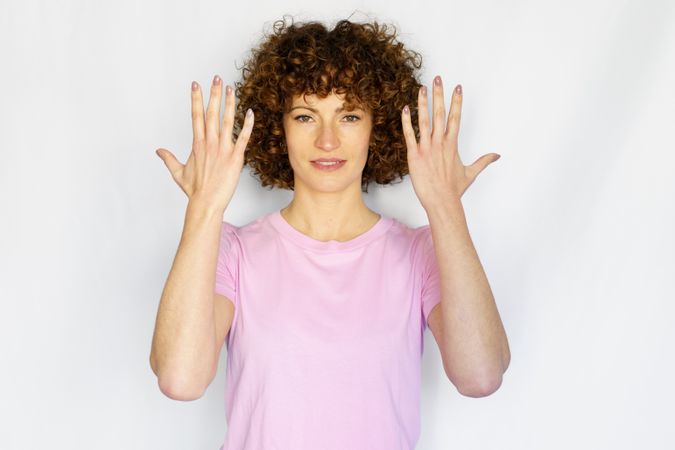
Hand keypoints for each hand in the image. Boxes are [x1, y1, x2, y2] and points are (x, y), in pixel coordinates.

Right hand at [156, 75, 253, 210]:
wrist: (206, 203)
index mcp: (197, 144)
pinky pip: (243, 137)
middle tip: (217, 77)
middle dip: (214, 94)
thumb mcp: (178, 173)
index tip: (196, 84)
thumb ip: (169, 159)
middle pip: (211, 113)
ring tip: (231, 88)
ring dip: (230, 103)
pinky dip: (248, 124)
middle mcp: (209, 143)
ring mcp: (223, 149)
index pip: (196, 115)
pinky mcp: (236, 157)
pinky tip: (250, 112)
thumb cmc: (194, 191)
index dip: (196, 98)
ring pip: (227, 121)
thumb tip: (159, 151)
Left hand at [401, 76, 499, 210]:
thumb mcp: (471, 173)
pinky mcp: (414, 155)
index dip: (457, 101)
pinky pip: (409, 135)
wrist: (441, 201)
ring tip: (421, 88)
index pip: (456, 117)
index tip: (457, 87)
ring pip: (424, 121)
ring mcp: (427, 148)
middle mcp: (440, 143)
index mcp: (452, 144)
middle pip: (440, 113)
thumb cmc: (454, 189)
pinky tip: (405, 109)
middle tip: (437, 79)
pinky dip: (407, 121)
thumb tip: (497, 156)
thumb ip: (483, 161)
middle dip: (439, 95)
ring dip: (423, 103)